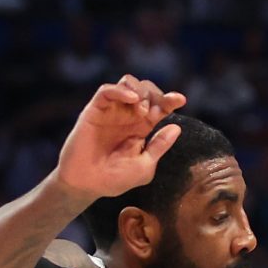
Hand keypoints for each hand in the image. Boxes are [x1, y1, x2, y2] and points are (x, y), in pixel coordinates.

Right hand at [57, 76, 186, 199]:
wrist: (87, 184)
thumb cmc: (115, 179)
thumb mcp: (144, 166)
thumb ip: (159, 146)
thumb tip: (177, 128)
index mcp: (141, 128)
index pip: (159, 108)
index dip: (170, 101)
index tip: (181, 100)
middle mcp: (127, 116)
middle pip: (146, 90)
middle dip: (155, 95)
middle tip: (153, 112)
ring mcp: (111, 111)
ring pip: (128, 83)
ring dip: (140, 92)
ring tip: (142, 111)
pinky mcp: (95, 109)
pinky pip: (107, 90)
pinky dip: (121, 91)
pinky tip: (132, 100)